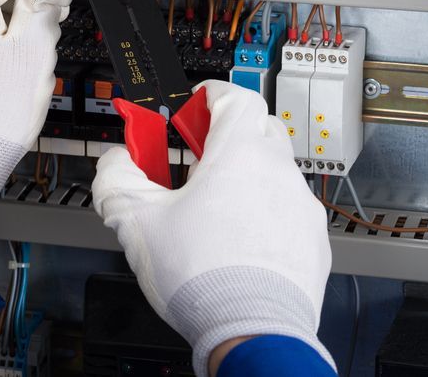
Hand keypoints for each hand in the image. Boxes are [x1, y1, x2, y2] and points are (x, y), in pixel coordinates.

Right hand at [92, 80, 333, 375]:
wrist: (253, 333)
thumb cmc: (203, 277)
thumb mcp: (136, 221)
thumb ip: (117, 178)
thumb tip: (116, 162)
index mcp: (240, 154)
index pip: (234, 96)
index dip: (209, 95)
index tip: (192, 107)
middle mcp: (278, 171)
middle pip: (258, 128)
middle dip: (226, 134)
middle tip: (195, 157)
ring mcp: (299, 206)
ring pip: (273, 171)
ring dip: (244, 176)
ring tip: (211, 207)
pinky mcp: (311, 239)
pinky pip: (286, 208)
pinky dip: (264, 212)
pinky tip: (237, 240)